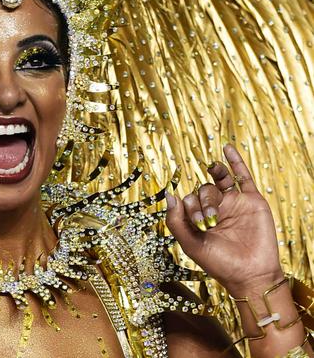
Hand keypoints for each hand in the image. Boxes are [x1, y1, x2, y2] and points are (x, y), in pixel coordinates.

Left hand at [166, 145, 283, 297]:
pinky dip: (235, 162)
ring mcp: (233, 203)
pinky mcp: (252, 201)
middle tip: (209, 221)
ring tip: (212, 175)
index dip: (190, 208)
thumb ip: (176, 221)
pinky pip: (243, 176)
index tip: (198, 224)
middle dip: (204, 203)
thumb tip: (169, 195)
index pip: (187, 200)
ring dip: (214, 179)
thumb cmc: (219, 263)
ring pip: (219, 182)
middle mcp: (215, 208)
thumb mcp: (190, 244)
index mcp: (198, 218)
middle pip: (203, 190)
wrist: (250, 274)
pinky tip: (226, 148)